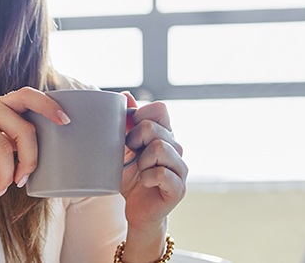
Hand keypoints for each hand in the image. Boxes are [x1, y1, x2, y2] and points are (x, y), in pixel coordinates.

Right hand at [0, 87, 69, 195]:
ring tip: (0, 187)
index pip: (29, 95)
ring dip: (6, 175)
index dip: (49, 106)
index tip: (65, 122)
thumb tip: (28, 154)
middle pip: (24, 130)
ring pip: (4, 149)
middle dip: (30, 160)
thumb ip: (2, 135)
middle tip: (24, 179)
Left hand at [120, 91, 187, 230]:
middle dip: (134, 140)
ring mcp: (180, 168)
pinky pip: (162, 173)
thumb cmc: (130, 177)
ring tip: (140, 171)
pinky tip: (144, 182)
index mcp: (164, 135)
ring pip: (159, 148)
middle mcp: (176, 148)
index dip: (140, 116)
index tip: (128, 132)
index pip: (160, 109)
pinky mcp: (179, 187)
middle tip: (131, 154)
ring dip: (141, 161)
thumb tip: (126, 95)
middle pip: (154, 128)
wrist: (136, 210)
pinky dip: (147, 177)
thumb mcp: (123, 148)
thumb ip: (127, 123)